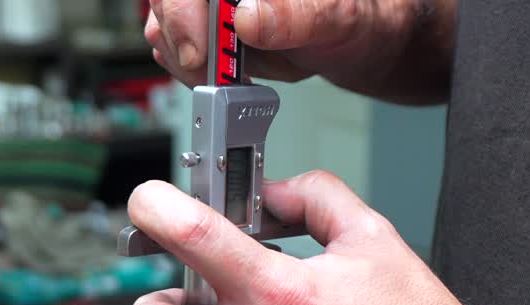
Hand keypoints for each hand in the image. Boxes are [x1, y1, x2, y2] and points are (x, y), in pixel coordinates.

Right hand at [145, 0, 421, 88]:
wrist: (366, 41)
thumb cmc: (363, 17)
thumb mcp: (343, 17)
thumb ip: (299, 15)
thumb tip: (250, 18)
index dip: (182, 8)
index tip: (199, 47)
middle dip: (181, 36)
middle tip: (210, 72)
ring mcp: (216, 5)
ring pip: (163, 21)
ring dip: (188, 55)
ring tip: (229, 71)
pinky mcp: (208, 25)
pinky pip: (175, 44)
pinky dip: (193, 67)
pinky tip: (224, 72)